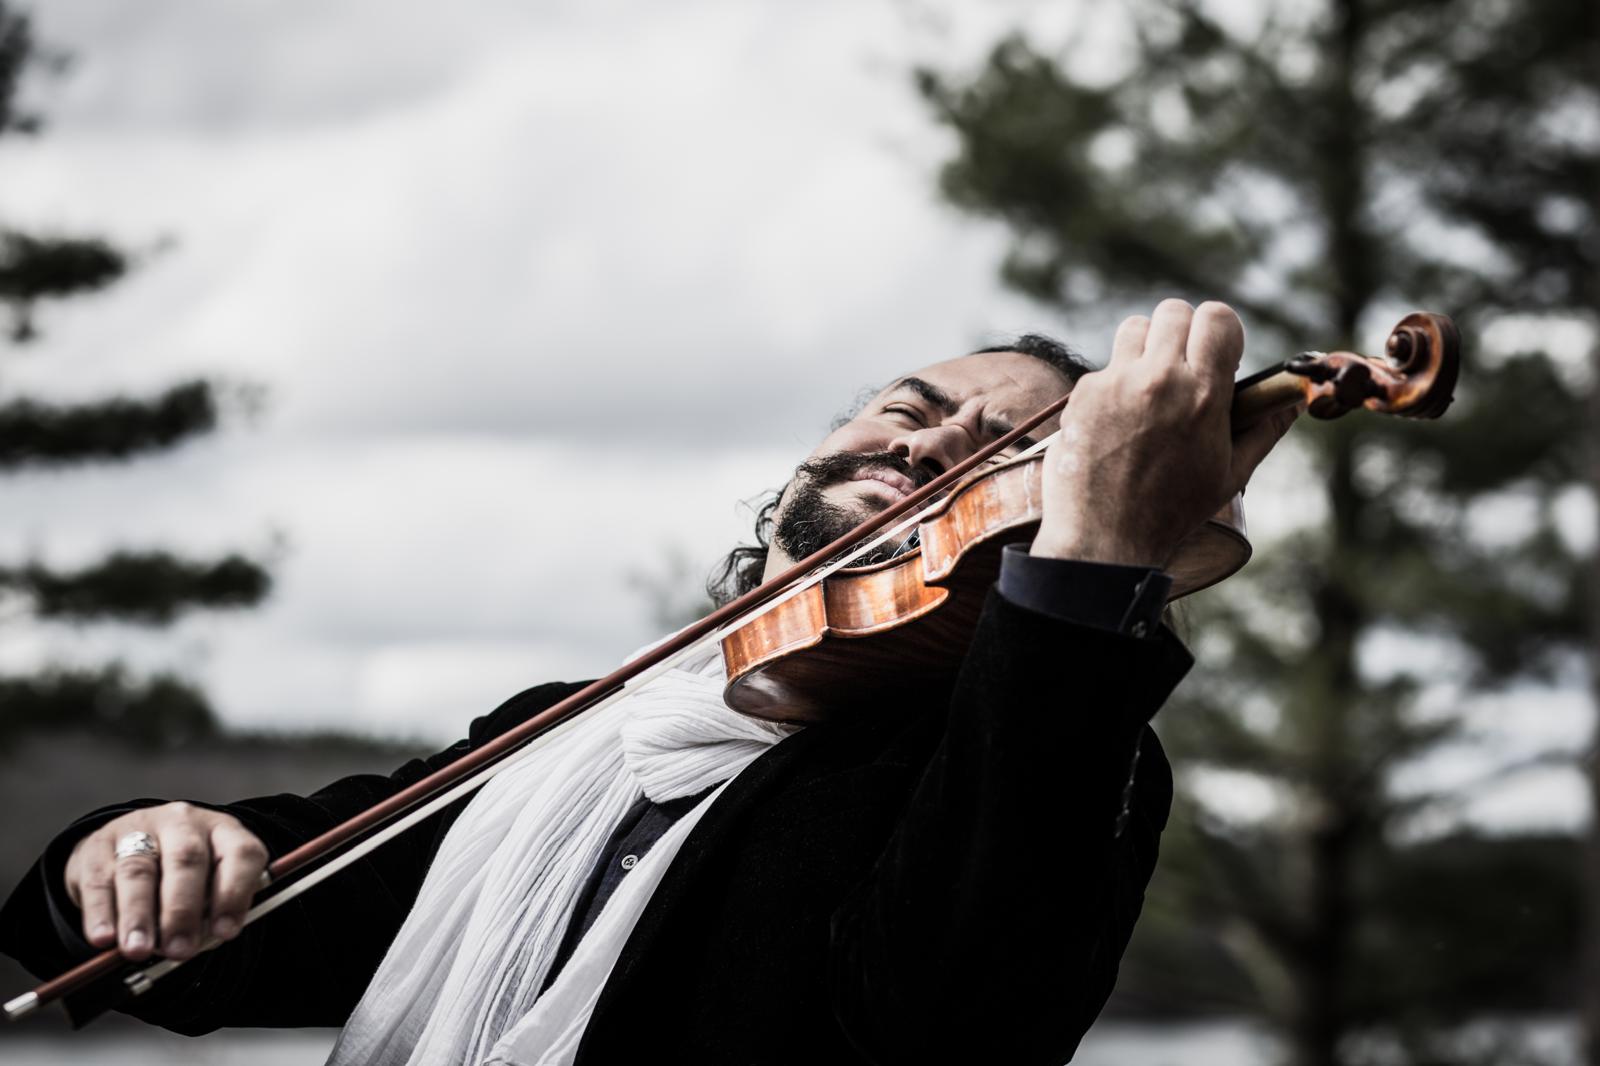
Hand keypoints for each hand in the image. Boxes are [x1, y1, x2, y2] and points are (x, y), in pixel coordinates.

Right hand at [63, 803, 267, 960]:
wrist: (131, 842)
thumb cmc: (185, 876)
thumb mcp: (210, 884)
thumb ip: (213, 909)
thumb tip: (205, 940)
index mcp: (223, 831)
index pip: (240, 854)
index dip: (234, 894)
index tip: (225, 933)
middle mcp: (183, 823)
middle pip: (186, 859)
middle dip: (182, 910)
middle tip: (179, 950)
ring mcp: (140, 828)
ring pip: (138, 870)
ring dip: (138, 916)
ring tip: (138, 950)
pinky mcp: (99, 844)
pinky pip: (99, 880)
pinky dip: (101, 913)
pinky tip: (104, 938)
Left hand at [1031, 299, 1297, 567]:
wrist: (1104, 538)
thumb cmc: (1173, 511)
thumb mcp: (1230, 473)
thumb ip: (1264, 429)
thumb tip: (1294, 401)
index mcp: (1203, 394)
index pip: (1217, 318)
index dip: (1221, 331)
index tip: (1219, 354)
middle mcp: (1159, 380)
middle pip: (1174, 312)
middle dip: (1183, 334)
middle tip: (1183, 368)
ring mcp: (1116, 383)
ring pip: (1135, 328)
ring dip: (1146, 349)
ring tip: (1151, 388)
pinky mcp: (1083, 394)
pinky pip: (1105, 366)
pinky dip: (1115, 383)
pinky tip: (1119, 420)